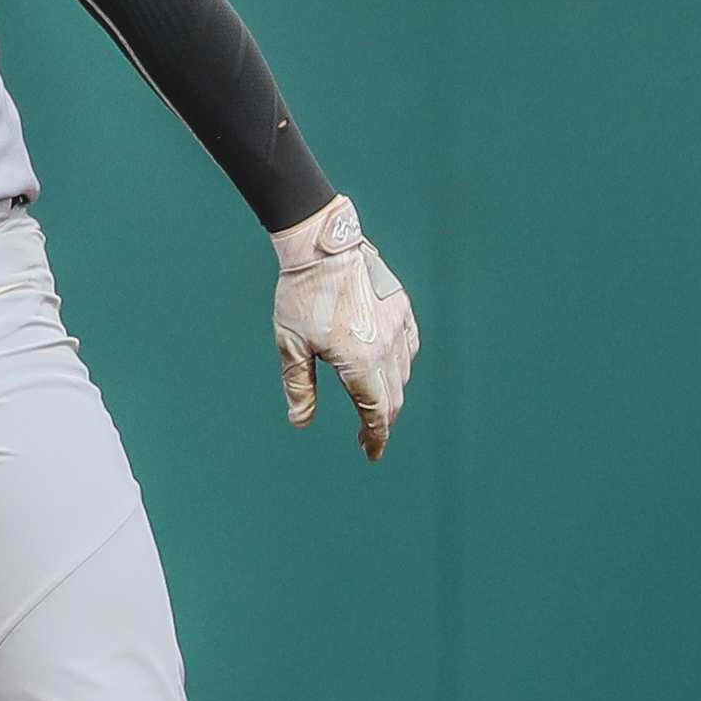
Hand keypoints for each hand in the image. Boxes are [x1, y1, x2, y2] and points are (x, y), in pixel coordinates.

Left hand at [271, 195, 417, 459]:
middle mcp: (386, 346)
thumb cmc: (300, 296)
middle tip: (367, 436)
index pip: (376, 412)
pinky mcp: (401, 307)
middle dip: (381, 421)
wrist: (322, 246)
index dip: (376, 437)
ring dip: (390, 394)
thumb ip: (299, 387)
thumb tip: (300, 423)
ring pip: (403, 373)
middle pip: (392, 397)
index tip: (371, 453)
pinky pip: (409, 346)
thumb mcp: (291, 346)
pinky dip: (400, 365)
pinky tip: (386, 368)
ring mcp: (398, 325)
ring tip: (371, 403)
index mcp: (359, 361)